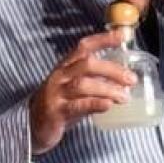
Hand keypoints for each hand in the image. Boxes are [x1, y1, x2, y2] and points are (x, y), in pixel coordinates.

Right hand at [28, 30, 135, 152]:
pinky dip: (95, 103)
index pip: (84, 46)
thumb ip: (94, 81)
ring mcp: (56, 93)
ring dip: (108, 89)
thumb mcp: (74, 88)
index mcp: (65, 66)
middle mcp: (60, 76)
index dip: (103, 39)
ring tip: (125, 97)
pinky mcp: (55, 111)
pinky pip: (77, 105)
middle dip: (112, 69)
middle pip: (87, 64)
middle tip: (131, 79)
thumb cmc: (59, 104)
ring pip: (83, 84)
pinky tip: (108, 105)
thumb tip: (124, 81)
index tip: (122, 36)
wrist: (32, 126)